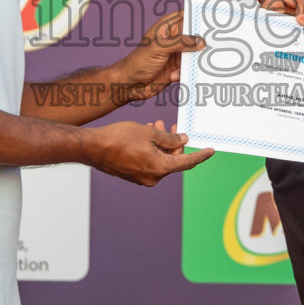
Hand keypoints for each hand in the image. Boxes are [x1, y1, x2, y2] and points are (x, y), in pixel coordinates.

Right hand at [81, 120, 213, 185]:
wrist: (93, 147)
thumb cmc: (119, 138)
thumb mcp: (149, 133)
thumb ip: (169, 138)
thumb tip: (181, 139)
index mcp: (160, 168)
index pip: (187, 162)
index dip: (200, 155)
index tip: (211, 151)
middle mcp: (153, 177)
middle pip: (173, 160)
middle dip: (175, 143)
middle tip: (174, 126)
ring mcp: (142, 178)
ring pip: (160, 159)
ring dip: (162, 144)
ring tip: (156, 126)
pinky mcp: (133, 175)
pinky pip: (149, 162)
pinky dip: (152, 150)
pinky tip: (146, 135)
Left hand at [111, 0, 221, 102]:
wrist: (130, 85)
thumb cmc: (137, 61)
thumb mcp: (158, 47)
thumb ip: (181, 42)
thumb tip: (200, 41)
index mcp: (170, 25)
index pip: (193, 11)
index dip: (210, 3)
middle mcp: (177, 37)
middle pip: (201, 32)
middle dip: (210, 37)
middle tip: (223, 38)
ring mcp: (180, 52)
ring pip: (200, 52)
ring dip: (197, 61)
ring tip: (187, 65)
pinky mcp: (180, 67)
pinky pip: (193, 68)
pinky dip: (187, 73)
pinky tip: (172, 76)